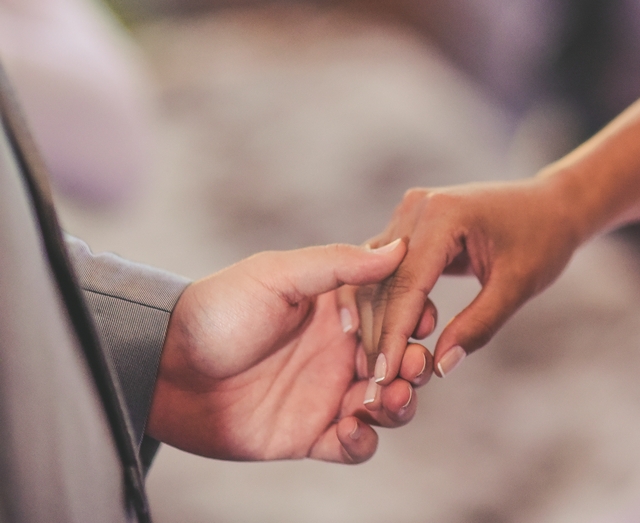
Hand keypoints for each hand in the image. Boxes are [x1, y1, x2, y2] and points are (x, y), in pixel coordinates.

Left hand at [146, 240, 432, 463]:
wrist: (162, 367)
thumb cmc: (217, 310)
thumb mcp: (277, 275)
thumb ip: (338, 264)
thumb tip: (398, 249)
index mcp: (340, 310)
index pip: (396, 312)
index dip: (416, 318)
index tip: (422, 322)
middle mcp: (341, 351)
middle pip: (400, 361)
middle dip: (414, 366)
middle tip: (410, 368)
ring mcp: (327, 394)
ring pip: (386, 404)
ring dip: (398, 404)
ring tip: (386, 400)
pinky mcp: (309, 435)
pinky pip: (353, 446)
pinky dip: (364, 442)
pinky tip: (354, 430)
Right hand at [359, 179, 583, 385]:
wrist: (552, 205)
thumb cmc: (543, 240)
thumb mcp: (517, 286)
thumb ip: (479, 325)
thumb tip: (439, 367)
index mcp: (443, 214)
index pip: (405, 284)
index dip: (393, 335)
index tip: (384, 378)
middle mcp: (417, 207)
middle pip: (383, 281)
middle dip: (380, 335)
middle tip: (377, 385)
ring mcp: (410, 213)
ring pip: (377, 278)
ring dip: (376, 323)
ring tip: (379, 370)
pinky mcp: (411, 225)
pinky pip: (387, 270)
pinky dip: (386, 306)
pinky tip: (385, 343)